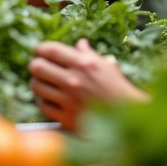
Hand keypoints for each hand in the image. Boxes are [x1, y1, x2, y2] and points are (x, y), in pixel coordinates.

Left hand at [28, 39, 148, 131]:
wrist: (130, 121)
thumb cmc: (119, 92)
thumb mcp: (107, 68)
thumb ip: (90, 55)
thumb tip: (80, 44)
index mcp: (84, 64)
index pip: (50, 50)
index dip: (40, 49)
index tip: (39, 51)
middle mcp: (74, 80)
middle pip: (37, 67)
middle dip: (36, 66)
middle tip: (40, 69)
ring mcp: (69, 100)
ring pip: (36, 86)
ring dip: (38, 85)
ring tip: (44, 85)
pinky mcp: (66, 118)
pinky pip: (43, 106)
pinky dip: (44, 102)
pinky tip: (49, 101)